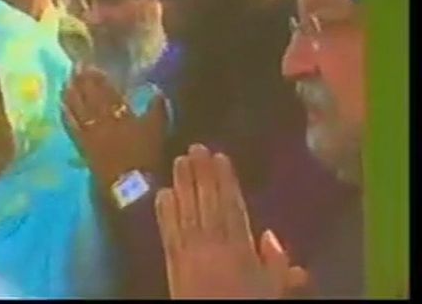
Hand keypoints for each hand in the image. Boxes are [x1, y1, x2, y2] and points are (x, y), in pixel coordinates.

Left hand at [62, 67, 165, 188]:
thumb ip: (157, 108)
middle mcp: (100, 118)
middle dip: (81, 80)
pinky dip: (65, 114)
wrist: (130, 184)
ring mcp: (89, 132)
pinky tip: (62, 106)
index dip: (97, 77)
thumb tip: (157, 91)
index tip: (91, 65)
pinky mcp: (82, 145)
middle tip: (74, 68)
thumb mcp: (157, 128)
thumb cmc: (146, 155)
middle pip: (87, 96)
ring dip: (70, 93)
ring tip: (65, 82)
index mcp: (118, 112)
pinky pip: (71, 126)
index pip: (104, 90)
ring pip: (76, 108)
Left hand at [154, 145, 308, 298]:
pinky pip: (168, 230)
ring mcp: (189, 249)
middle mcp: (212, 243)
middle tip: (195, 147)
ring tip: (179, 160)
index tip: (221, 157)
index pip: (232, 206)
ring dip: (182, 183)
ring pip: (186, 209)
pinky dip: (164, 211)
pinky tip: (162, 193)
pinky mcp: (171, 259)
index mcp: (239, 247)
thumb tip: (271, 235)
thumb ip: (274, 263)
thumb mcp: (270, 288)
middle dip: (202, 174)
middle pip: (207, 202)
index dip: (226, 181)